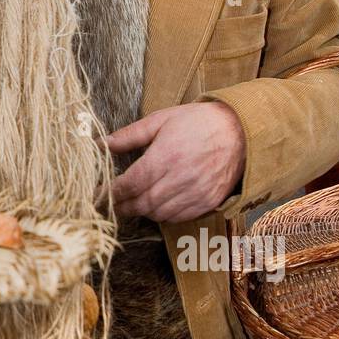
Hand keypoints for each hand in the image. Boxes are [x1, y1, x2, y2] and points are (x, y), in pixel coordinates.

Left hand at [108, 100, 245, 221]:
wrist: (240, 130)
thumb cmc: (197, 121)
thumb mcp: (160, 120)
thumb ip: (129, 135)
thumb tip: (102, 143)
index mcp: (166, 156)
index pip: (130, 184)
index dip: (111, 192)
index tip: (98, 194)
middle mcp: (181, 178)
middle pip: (142, 203)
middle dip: (123, 206)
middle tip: (111, 204)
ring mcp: (196, 193)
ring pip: (159, 214)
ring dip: (142, 211)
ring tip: (132, 203)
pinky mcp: (208, 202)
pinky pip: (179, 218)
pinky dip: (163, 215)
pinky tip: (157, 205)